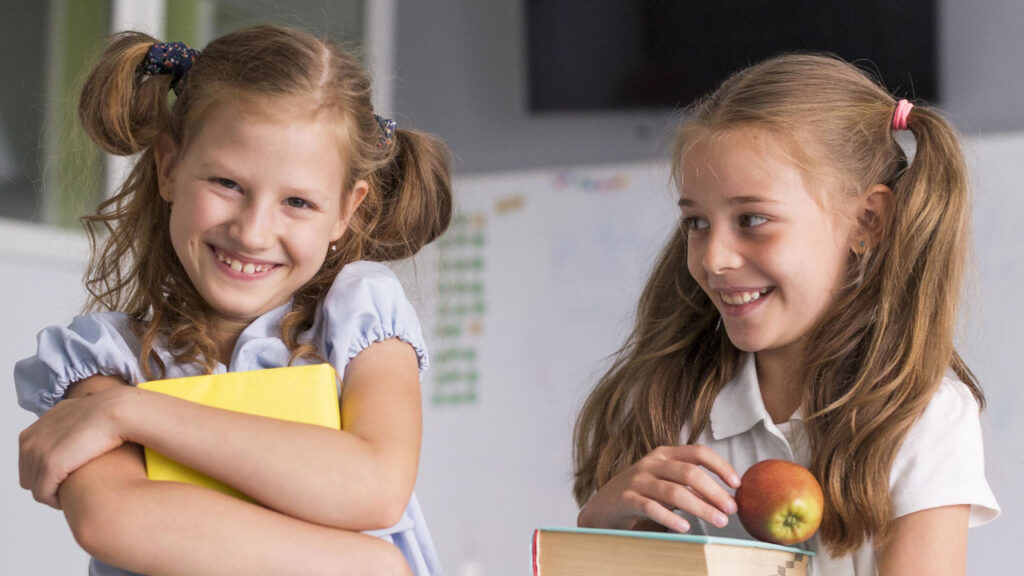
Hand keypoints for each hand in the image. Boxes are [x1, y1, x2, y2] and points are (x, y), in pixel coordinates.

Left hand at [19, 384, 132, 508]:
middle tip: (70, 489)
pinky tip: (71, 499)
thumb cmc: (110, 417)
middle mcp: (32, 439)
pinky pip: (43, 494)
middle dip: (47, 485)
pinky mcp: (50, 464)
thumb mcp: (83, 420)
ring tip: (72, 495)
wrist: (119, 411)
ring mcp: (38, 451)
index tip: (69, 478)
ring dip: (52, 494)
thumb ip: (74, 428)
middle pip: (29, 475)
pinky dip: (55, 500)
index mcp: (38, 428)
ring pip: (35, 487)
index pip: (29, 460)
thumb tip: (83, 435)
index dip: (48, 473)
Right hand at [577, 445, 740, 532]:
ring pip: (674, 491)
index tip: (737, 484)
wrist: (603, 507)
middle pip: (689, 472)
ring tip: (718, 521)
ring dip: (701, 507)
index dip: (720, 466)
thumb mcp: (666, 484)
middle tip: (731, 510)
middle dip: (715, 491)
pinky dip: (670, 518)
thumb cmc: (642, 495)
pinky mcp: (626, 499)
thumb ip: (691, 486)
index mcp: (665, 454)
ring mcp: (637, 480)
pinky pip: (651, 507)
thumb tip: (726, 498)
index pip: (698, 452)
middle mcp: (652, 463)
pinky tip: (685, 528)